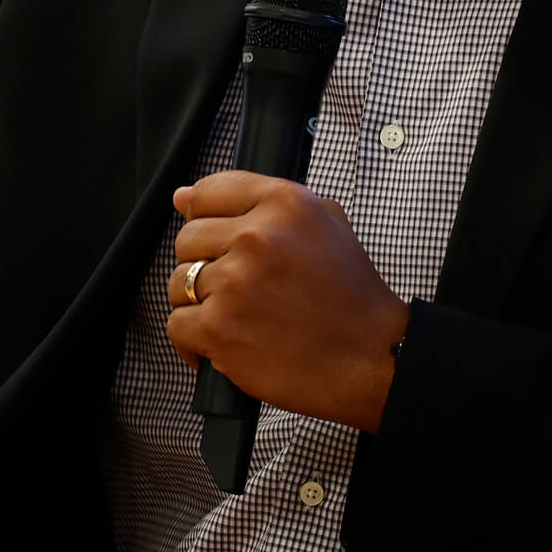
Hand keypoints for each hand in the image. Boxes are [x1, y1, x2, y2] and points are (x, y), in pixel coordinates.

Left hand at [165, 171, 409, 433]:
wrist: (374, 359)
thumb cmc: (351, 298)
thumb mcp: (324, 225)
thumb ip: (257, 201)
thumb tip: (183, 197)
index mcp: (284, 203)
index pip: (208, 192)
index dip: (206, 218)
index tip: (215, 240)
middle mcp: (257, 237)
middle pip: (188, 239)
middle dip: (206, 265)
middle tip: (238, 288)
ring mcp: (235, 283)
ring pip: (180, 283)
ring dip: (200, 304)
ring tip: (237, 318)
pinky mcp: (219, 328)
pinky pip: (177, 325)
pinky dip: (194, 342)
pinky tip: (222, 346)